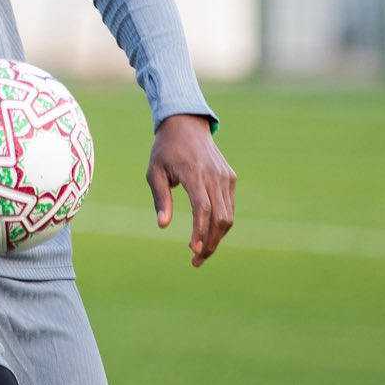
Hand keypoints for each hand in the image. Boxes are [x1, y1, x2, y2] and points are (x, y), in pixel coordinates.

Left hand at [145, 112, 235, 266]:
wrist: (186, 123)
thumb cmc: (165, 150)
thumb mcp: (154, 171)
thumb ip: (160, 198)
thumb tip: (162, 225)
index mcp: (193, 172)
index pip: (203, 208)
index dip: (200, 232)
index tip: (192, 250)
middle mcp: (213, 175)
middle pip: (220, 218)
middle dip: (210, 243)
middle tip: (196, 260)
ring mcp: (225, 176)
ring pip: (228, 215)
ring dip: (217, 237)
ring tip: (201, 252)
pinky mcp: (230, 177)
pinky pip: (229, 206)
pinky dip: (221, 223)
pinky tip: (207, 233)